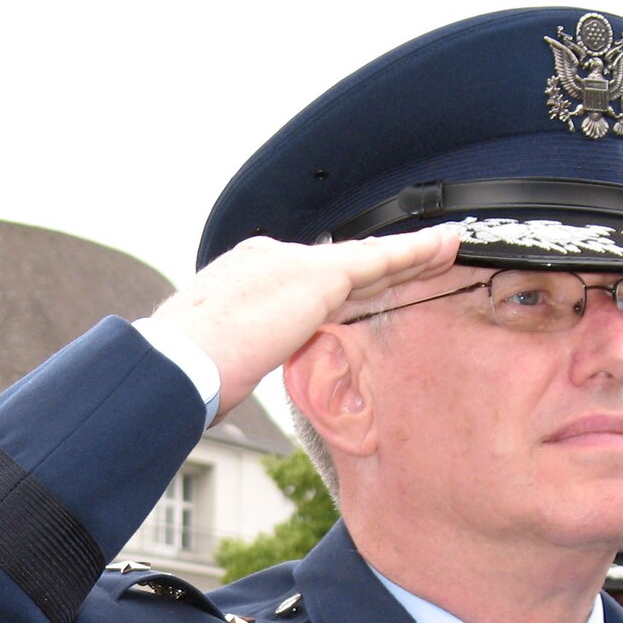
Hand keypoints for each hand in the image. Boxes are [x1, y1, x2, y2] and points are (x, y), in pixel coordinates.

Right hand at [149, 229, 460, 414]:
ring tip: (445, 247)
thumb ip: (239, 352)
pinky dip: (414, 254)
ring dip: (408, 255)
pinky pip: (379, 261)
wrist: (176, 362)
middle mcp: (270, 259)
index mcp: (243, 277)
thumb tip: (236, 369)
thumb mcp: (216, 358)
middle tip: (421, 258)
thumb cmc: (185, 374)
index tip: (363, 293)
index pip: (304, 280)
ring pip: (365, 259)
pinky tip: (443, 249)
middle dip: (381, 265)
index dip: (340, 286)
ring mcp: (293, 264)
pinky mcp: (317, 277)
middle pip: (340, 264)